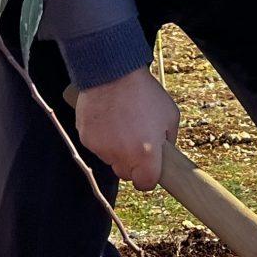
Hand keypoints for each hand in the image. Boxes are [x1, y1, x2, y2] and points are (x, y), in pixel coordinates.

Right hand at [75, 68, 178, 190]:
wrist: (113, 71)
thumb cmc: (145, 92)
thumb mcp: (170, 115)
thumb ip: (169, 141)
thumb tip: (165, 154)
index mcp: (146, 153)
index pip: (145, 184)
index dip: (148, 178)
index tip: (149, 169)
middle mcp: (122, 155)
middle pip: (126, 174)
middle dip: (132, 163)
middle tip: (136, 142)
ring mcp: (102, 148)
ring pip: (110, 160)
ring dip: (116, 149)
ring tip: (122, 123)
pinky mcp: (86, 138)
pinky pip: (97, 147)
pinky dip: (102, 138)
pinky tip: (108, 119)